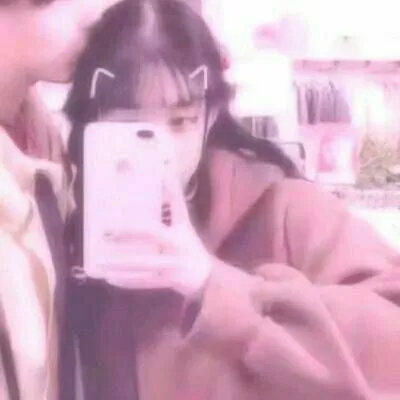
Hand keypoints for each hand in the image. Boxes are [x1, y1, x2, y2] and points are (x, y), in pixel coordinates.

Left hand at [102, 172, 211, 296]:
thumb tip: (167, 174)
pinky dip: (127, 282)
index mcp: (175, 236)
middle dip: (123, 246)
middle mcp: (172, 252)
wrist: (204, 273)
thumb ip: (174, 200)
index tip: (110, 227)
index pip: (151, 230)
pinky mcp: (166, 283)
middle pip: (145, 250)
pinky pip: (144, 284)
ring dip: (120, 267)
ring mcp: (170, 269)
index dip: (131, 229)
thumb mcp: (183, 222)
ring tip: (100, 264)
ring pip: (142, 269)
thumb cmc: (190, 243)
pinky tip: (110, 280)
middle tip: (102, 241)